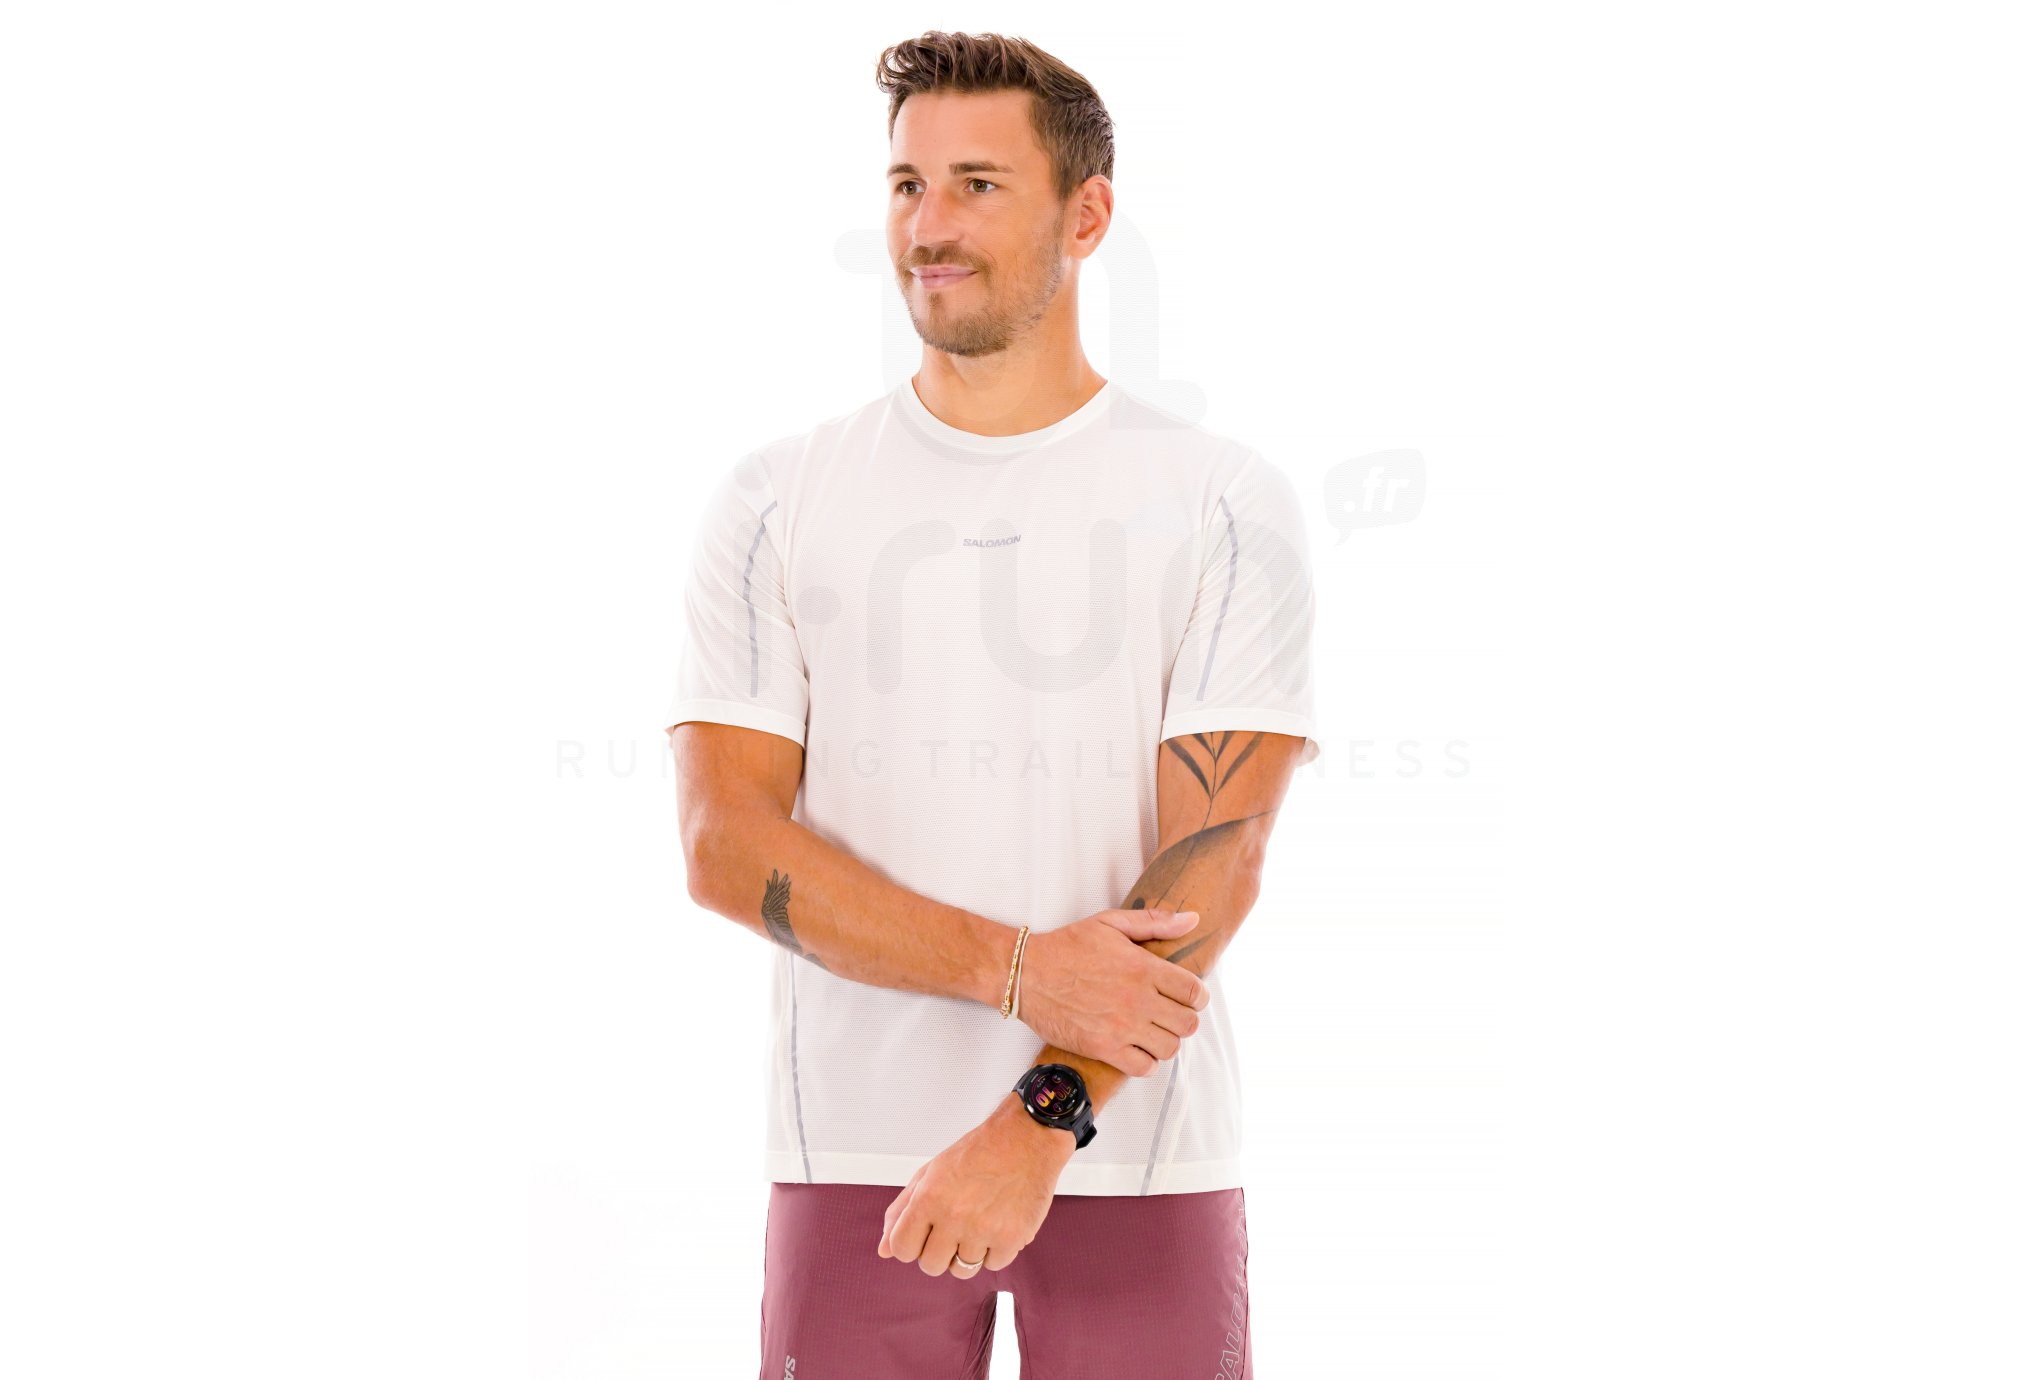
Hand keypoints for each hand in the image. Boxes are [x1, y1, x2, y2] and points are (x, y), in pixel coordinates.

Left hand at [876, 1095, 1074, 1276]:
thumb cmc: (978, 1152)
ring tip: (978, 1223)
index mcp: (929, 1198)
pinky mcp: (1012, 1238)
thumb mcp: (931, 1172)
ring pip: (962, 1270)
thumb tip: (884, 1249)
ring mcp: (984, 1230)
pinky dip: (995, 1250)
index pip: (901, 1249)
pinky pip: (993, 1265)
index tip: (923, 1234)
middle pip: (930, 1266)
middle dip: (938, 1251)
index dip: (911, 1244)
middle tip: (953, 1227)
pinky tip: (999, 1223)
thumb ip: (902, 1210)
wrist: (1025, 1138)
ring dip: (968, 1252)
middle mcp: (954, 1216)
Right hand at [1015, 909, 1210, 1075]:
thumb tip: (1193, 919)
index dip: (1197, 997)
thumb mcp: (1110, 923)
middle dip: (1183, 1020)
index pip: (1194, 992)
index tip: (1188, 997)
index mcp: (1144, 968)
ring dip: (1165, 1042)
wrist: (1026, 974)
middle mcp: (1138, 1000)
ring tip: (1151, 1032)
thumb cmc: (1066, 947)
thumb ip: (1155, 922)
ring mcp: (1122, 1027)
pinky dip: (1146, 1062)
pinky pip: (1145, 1068)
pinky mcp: (1104, 1049)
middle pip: (1188, 1024)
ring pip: (1170, 1048)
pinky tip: (1136, 1049)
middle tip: (1168, 1015)